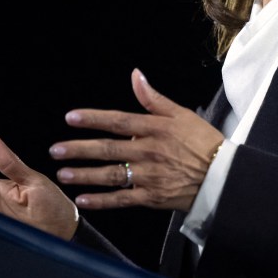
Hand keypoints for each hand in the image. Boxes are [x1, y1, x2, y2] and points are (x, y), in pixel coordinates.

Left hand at [49, 68, 223, 211]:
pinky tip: (82, 200)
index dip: (92, 119)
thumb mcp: (181, 113)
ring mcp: (149, 176)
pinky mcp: (152, 197)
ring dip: (85, 175)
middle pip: (107, 149)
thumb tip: (136, 75)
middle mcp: (148, 151)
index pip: (117, 121)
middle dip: (79, 150)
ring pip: (111, 175)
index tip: (70, 118)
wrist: (222, 175)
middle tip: (55, 151)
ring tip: (63, 174)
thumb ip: (153, 98)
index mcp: (155, 128)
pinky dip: (102, 201)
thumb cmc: (202, 142)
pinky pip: (122, 199)